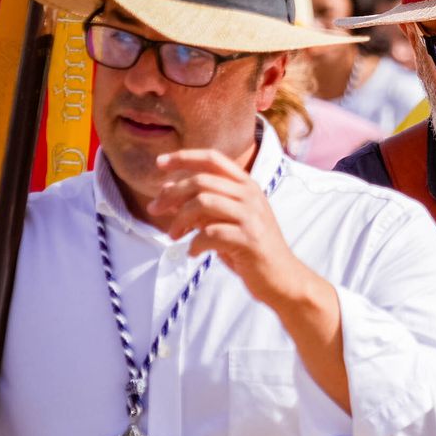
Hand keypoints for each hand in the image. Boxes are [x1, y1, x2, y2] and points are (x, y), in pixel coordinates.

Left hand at [149, 149, 310, 306]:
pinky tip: (193, 252)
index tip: (159, 163)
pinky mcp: (249, 239)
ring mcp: (251, 216)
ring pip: (203, 202)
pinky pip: (210, 233)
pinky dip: (194, 243)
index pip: (213, 158)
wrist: (281, 277)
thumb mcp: (226, 219)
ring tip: (174, 235)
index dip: (184, 157)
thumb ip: (202, 204)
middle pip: (201, 180)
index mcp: (246, 185)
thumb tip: (166, 190)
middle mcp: (250, 195)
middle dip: (171, 194)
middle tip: (154, 210)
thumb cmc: (249, 247)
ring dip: (180, 219)